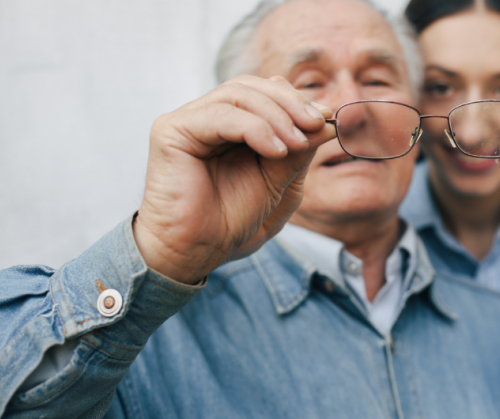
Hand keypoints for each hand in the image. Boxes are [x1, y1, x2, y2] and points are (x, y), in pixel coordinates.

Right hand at [134, 75, 335, 283]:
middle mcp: (206, 117)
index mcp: (229, 125)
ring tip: (298, 142)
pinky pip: (221, 115)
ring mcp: (187, 121)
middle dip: (290, 103)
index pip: (263, 92)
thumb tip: (327, 121)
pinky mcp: (171, 131)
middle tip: (317, 124)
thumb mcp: (278, 181)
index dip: (296, 100)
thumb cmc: (231, 219)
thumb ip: (298, 150)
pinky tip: (276, 150)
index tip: (326, 117)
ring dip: (277, 115)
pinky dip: (255, 128)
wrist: (198, 251)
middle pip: (251, 87)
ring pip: (238, 94)